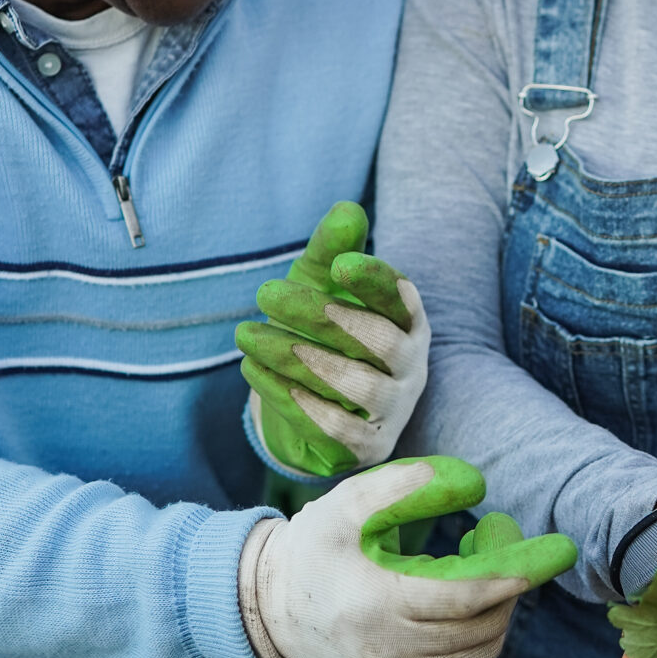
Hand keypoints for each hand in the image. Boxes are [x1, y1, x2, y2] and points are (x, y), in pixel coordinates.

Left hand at [238, 202, 428, 479]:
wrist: (309, 408)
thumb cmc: (322, 333)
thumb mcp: (320, 287)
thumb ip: (332, 249)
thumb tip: (348, 210)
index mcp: (407, 320)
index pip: (401, 297)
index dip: (374, 280)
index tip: (338, 264)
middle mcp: (410, 364)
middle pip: (376, 340)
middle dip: (317, 315)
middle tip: (263, 292)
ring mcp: (393, 409)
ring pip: (352, 385)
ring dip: (294, 357)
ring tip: (246, 335)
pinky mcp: (368, 447)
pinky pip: (335, 428)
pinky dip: (293, 400)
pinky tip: (255, 371)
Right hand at [239, 461, 528, 657]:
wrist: (270, 607)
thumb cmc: (315, 547)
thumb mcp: (349, 503)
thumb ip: (407, 486)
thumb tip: (472, 482)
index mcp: (373, 604)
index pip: (463, 599)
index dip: (508, 578)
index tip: (542, 557)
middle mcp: (385, 652)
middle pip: (478, 628)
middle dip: (506, 590)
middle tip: (501, 549)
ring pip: (477, 654)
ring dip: (495, 616)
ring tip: (480, 576)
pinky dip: (478, 644)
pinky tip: (465, 611)